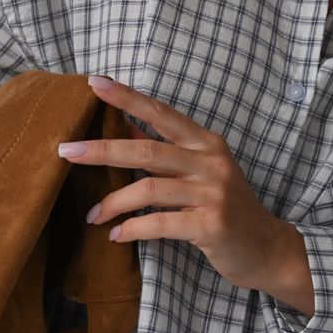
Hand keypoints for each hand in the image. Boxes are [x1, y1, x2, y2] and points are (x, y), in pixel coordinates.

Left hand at [58, 75, 292, 294]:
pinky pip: (159, 223)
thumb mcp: (202, 173)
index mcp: (207, 144)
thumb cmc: (227, 210)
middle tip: (66, 151)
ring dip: (113, 202)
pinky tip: (116, 235)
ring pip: (149, 188)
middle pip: (147, 150)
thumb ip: (166, 153)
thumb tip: (124, 131)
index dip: (127, 97)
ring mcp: (212, 194)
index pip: (161, 113)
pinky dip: (132, 228)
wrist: (267, 249)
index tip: (94, 83)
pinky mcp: (210, 225)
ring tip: (94, 215)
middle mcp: (211, 163)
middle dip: (102, 150)